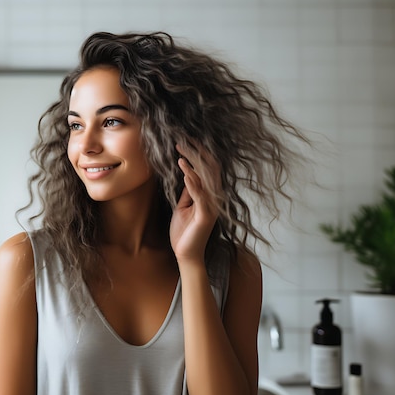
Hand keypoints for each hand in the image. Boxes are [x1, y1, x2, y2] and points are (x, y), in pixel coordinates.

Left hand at [169, 144, 221, 262]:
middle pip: (209, 168)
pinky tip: (185, 172)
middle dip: (195, 153)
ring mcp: (212, 206)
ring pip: (207, 179)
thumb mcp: (183, 206)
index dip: (198, 153)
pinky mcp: (206, 216)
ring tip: (180, 151)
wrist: (185, 254)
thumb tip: (188, 174)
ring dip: (193, 164)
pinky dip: (194, 183)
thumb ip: (189, 192)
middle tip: (180, 140)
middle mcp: (214, 197)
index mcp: (209, 194)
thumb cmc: (184, 231)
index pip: (207, 168)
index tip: (184, 140)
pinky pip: (201, 196)